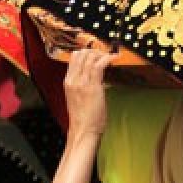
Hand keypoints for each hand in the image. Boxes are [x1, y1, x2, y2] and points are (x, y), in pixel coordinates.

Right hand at [37, 49, 113, 182]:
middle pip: (81, 54)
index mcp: (68, 82)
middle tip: (105, 54)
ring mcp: (81, 82)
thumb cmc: (83, 119)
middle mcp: (72, 80)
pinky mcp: (92, 86)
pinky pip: (99, 65)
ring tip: (111, 57)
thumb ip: (82, 87)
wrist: (83, 131)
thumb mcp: (78, 99)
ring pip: (90, 57)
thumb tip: (93, 79)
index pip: (74, 58)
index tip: (97, 53)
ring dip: (102, 54)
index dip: (86, 53)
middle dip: (95, 51)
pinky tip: (114, 59)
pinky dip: (108, 58)